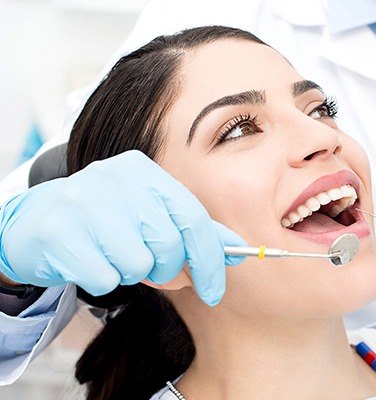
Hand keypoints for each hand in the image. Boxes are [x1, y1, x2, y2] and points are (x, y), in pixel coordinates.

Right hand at [0, 150, 245, 305]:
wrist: (37, 221)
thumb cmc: (107, 222)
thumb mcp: (151, 215)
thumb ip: (193, 231)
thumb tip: (236, 251)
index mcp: (145, 171)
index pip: (194, 219)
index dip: (210, 261)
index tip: (214, 291)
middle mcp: (116, 178)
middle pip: (168, 245)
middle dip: (166, 269)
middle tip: (150, 267)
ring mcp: (84, 202)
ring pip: (137, 264)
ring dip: (131, 273)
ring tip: (113, 255)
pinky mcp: (59, 232)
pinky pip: (105, 278)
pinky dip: (103, 280)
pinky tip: (90, 260)